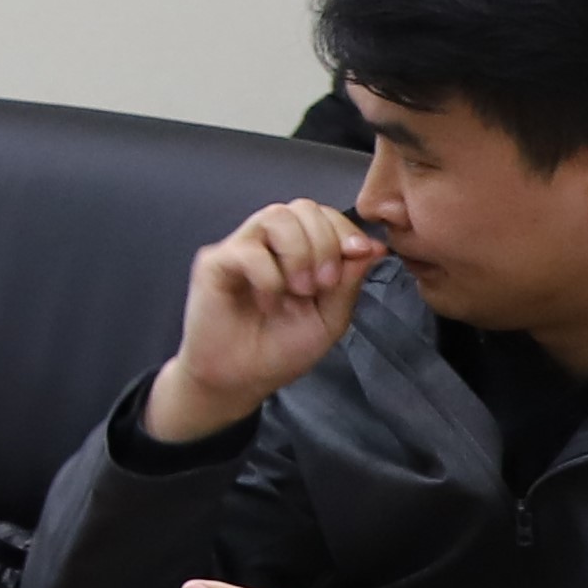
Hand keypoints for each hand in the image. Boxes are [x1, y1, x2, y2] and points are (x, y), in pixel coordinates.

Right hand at [149, 198, 381, 443]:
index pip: (323, 215)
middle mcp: (268, 244)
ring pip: (275, 216)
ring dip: (299, 253)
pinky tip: (269, 302)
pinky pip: (248, 250)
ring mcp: (240, 250)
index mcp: (298, 251)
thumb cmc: (281, 350)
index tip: (359, 254)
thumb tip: (372, 247)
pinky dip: (269, 276)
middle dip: (325, 242)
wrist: (240, 380)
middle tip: (323, 284)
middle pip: (302, 207)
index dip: (345, 229)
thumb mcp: (330, 317)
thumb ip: (349, 280)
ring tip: (299, 290)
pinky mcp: (214, 264)